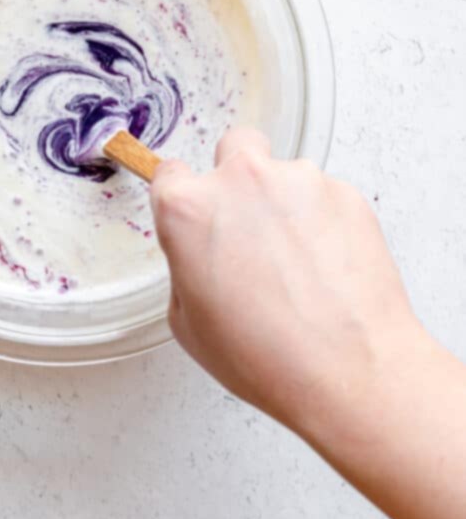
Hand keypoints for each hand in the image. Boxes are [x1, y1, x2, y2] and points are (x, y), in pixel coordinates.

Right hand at [149, 127, 420, 435]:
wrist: (350, 370)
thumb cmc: (269, 357)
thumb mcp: (188, 324)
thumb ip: (185, 267)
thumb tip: (200, 256)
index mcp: (190, 210)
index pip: (169, 173)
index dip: (180, 196)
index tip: (191, 208)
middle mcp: (241, 181)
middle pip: (233, 148)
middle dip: (237, 178)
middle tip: (248, 225)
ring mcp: (298, 181)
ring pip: (284, 173)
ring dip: (285, 203)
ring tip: (296, 262)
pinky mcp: (345, 193)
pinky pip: (325, 195)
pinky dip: (323, 221)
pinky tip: (325, 267)